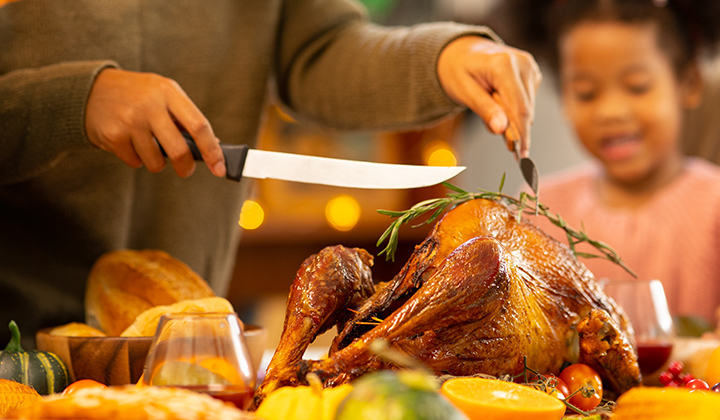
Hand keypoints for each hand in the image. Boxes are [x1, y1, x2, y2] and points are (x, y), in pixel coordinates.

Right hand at [85, 68, 224, 177]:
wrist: (90, 89)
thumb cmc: (136, 95)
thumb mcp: (163, 94)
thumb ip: (185, 117)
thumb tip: (214, 146)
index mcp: (168, 92)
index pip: (199, 125)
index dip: (212, 150)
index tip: (220, 167)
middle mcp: (150, 105)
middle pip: (179, 150)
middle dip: (186, 167)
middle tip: (186, 170)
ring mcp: (131, 120)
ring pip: (156, 161)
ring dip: (156, 162)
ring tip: (147, 145)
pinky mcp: (114, 136)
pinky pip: (135, 162)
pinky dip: (136, 159)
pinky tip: (129, 142)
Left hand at [437, 36, 541, 157]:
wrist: (463, 53)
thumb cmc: (459, 70)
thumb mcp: (464, 91)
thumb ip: (484, 109)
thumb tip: (501, 130)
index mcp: (504, 64)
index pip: (519, 107)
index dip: (522, 133)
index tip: (523, 155)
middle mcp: (523, 63)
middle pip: (526, 109)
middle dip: (517, 132)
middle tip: (511, 151)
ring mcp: (530, 68)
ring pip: (528, 108)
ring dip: (513, 121)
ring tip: (495, 122)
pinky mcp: (532, 75)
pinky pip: (526, 102)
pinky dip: (514, 112)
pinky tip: (500, 110)